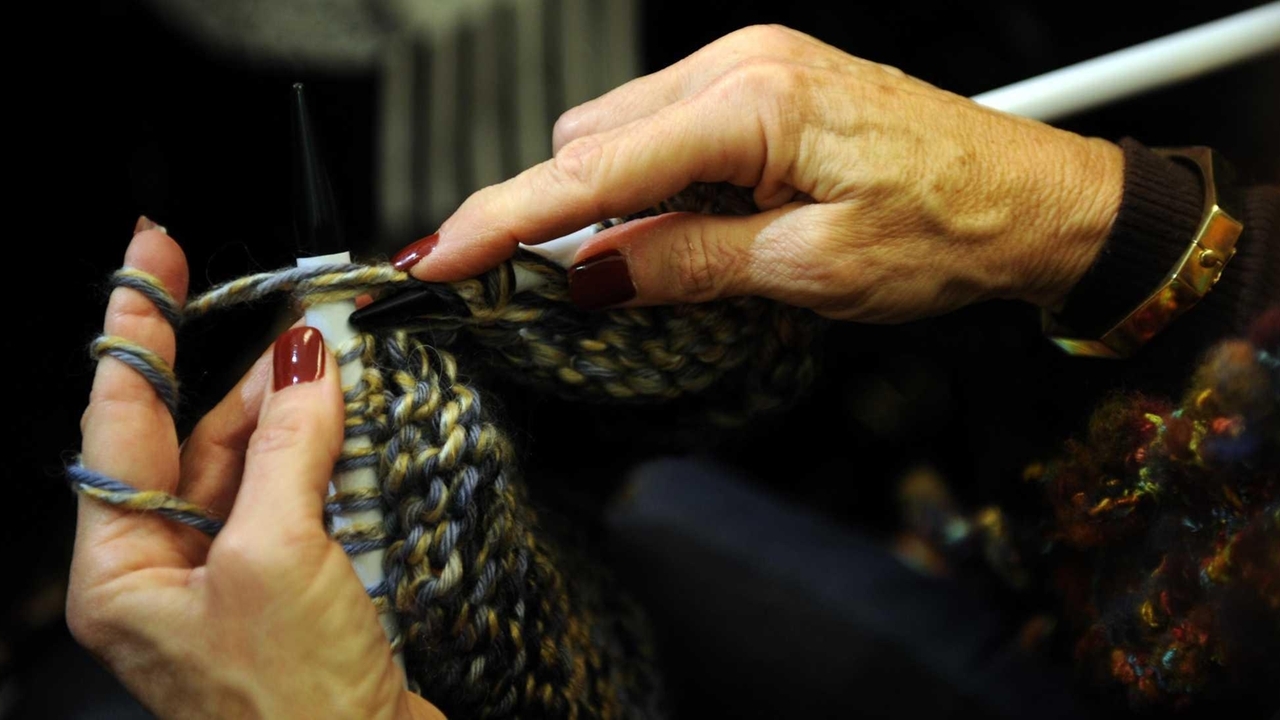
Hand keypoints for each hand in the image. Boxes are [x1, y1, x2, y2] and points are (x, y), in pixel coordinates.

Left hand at [67, 224, 443, 719]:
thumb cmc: (294, 705)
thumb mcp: (280, 557)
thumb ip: (285, 449)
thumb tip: (304, 365)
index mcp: (122, 572)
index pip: (118, 423)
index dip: (135, 332)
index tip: (149, 258)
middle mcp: (166, 573)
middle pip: (189, 440)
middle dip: (239, 376)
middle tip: (291, 319)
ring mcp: (229, 580)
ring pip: (249, 466)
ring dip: (289, 417)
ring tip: (329, 368)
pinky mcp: (286, 588)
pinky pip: (293, 499)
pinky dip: (321, 460)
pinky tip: (348, 430)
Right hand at [397, 24, 1122, 322]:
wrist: (1033, 201)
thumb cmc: (951, 229)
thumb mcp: (811, 271)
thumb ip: (686, 265)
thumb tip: (590, 275)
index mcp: (752, 102)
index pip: (590, 169)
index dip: (502, 220)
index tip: (437, 259)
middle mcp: (742, 65)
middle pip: (590, 140)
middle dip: (560, 216)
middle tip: (571, 292)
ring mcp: (751, 68)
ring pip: (623, 135)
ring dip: (615, 203)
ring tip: (671, 263)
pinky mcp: (763, 87)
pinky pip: (668, 131)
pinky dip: (656, 184)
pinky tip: (695, 227)